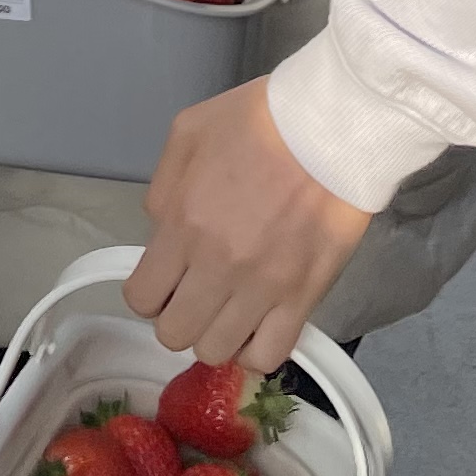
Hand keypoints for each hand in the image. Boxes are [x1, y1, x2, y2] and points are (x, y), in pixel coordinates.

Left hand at [127, 81, 369, 371]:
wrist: (334, 124)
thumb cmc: (259, 120)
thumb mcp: (187, 134)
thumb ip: (163, 190)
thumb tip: (161, 234)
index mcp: (183, 224)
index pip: (142, 298)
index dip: (148, 293)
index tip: (164, 279)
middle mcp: (218, 266)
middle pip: (175, 335)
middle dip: (177, 317)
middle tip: (196, 294)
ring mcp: (263, 288)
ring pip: (217, 352)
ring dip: (215, 335)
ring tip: (228, 310)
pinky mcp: (304, 297)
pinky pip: (269, 356)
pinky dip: (255, 351)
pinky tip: (257, 326)